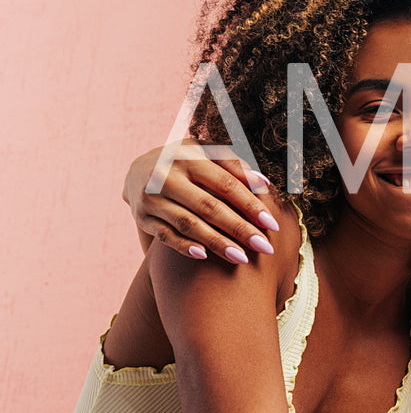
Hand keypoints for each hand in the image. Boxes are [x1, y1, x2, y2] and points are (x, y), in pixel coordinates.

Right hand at [124, 140, 279, 262]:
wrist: (137, 170)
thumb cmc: (185, 162)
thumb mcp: (205, 153)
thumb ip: (233, 165)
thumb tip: (264, 182)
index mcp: (188, 158)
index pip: (226, 184)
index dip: (250, 204)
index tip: (272, 224)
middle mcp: (166, 177)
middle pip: (209, 206)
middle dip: (239, 228)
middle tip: (264, 247)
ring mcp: (151, 198)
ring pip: (187, 224)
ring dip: (216, 242)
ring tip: (242, 258)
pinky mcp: (142, 217)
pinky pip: (165, 236)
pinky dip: (184, 246)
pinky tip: (205, 257)